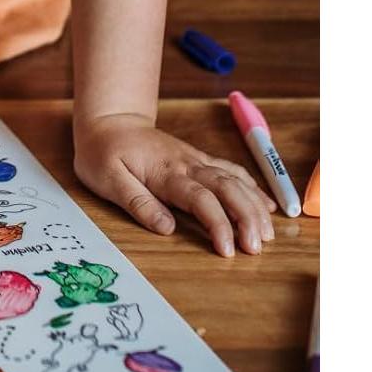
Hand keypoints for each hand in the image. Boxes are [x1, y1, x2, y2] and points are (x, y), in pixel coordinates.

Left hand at [73, 112, 276, 256]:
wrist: (108, 120)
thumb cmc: (103, 152)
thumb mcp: (108, 180)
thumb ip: (137, 202)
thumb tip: (167, 228)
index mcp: (166, 173)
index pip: (201, 199)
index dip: (219, 225)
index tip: (228, 250)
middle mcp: (187, 164)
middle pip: (228, 188)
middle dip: (248, 217)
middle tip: (257, 247)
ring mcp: (195, 160)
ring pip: (235, 179)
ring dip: (255, 204)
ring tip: (268, 233)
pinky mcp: (197, 159)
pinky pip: (231, 170)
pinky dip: (252, 187)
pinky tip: (266, 204)